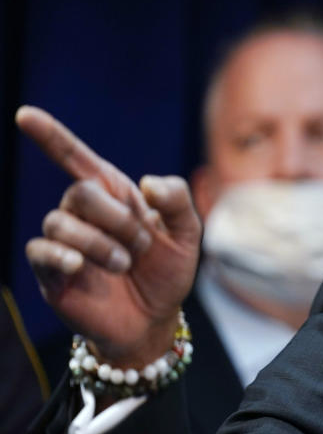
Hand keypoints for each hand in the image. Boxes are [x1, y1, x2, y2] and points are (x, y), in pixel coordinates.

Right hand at [17, 106, 200, 368]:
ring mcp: (65, 242)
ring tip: (125, 265)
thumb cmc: (168, 270)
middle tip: (142, 247)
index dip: (51, 135)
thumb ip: (178, 199)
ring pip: (61, 223)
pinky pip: (41, 251)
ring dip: (101, 244)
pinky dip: (62, 256)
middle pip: (80, 193)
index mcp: (114, 195)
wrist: (156, 318)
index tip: (25, 115)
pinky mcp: (53, 272)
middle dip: (118, 219)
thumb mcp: (187, 233)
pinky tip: (81, 266)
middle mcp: (84, 213)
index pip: (76, 158)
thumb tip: (146, 182)